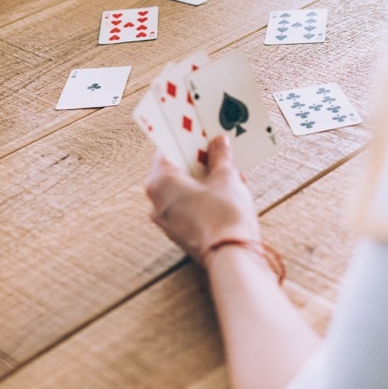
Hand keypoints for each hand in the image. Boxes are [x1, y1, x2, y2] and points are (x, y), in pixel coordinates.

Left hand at [145, 135, 260, 264]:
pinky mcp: (179, 233)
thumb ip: (219, 157)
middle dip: (196, 160)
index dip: (186, 140)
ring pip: (182, 190)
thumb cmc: (224, 214)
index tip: (200, 132)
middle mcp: (156, 202)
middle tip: (216, 149)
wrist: (231, 256)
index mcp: (160, 182)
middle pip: (174, 170)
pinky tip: (224, 193)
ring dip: (202, 179)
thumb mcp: (226, 177)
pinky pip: (187, 207)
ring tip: (227, 171)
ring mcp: (166, 220)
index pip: (167, 150)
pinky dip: (202, 197)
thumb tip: (218, 143)